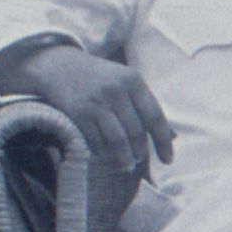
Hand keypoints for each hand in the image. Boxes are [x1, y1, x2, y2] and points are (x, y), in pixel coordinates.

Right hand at [0, 43, 174, 168]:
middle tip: (139, 160)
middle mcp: (116, 90)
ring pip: (118, 141)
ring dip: (124, 158)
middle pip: (136, 132)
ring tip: (125, 165)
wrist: (59, 66)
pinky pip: (97, 141)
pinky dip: (102, 152)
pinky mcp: (79, 113)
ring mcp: (97, 102)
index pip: (154, 116)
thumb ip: (146, 106)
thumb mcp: (125, 82)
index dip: (162, 142)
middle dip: (140, 152)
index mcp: (133, 80)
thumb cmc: (99, 78)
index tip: (167, 160)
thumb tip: (172, 136)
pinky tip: (104, 154)